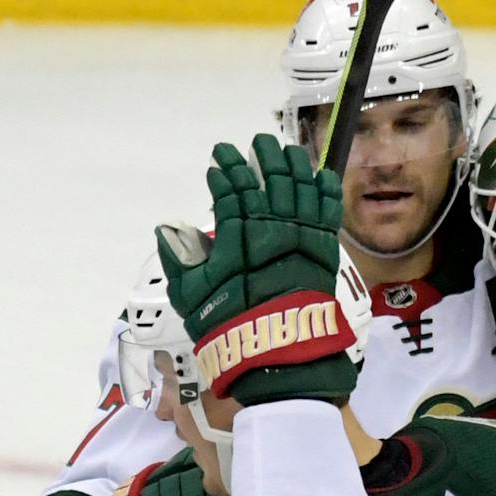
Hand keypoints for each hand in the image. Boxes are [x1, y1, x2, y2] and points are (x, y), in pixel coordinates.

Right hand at [156, 134, 364, 403]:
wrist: (278, 352)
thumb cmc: (229, 325)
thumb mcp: (191, 296)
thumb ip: (180, 259)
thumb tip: (168, 229)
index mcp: (236, 233)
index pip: (231, 190)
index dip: (225, 170)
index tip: (220, 158)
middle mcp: (270, 225)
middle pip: (269, 180)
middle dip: (262, 158)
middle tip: (257, 144)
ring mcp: (301, 234)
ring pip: (299, 187)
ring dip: (293, 165)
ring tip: (287, 151)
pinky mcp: (324, 248)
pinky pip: (327, 210)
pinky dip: (326, 191)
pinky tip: (322, 176)